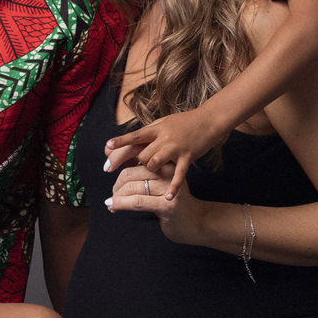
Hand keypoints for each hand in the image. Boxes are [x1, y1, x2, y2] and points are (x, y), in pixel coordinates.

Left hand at [105, 105, 225, 198]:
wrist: (210, 120)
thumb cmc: (184, 123)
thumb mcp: (163, 124)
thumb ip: (146, 134)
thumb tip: (126, 142)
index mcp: (156, 129)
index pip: (134, 136)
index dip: (120, 142)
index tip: (106, 148)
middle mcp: (164, 138)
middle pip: (141, 154)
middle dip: (130, 165)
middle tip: (119, 174)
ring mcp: (176, 148)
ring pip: (154, 164)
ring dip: (146, 172)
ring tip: (142, 180)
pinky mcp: (188, 157)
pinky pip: (179, 174)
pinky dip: (174, 186)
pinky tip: (168, 198)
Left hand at [105, 161, 206, 245]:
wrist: (196, 221)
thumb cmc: (172, 199)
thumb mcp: (157, 179)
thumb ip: (137, 166)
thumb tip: (109, 151)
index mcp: (164, 161)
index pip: (134, 154)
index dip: (116, 158)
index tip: (106, 167)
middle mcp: (168, 170)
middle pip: (130, 173)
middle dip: (116, 185)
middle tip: (113, 195)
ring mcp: (169, 187)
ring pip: (131, 188)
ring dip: (117, 197)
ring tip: (112, 203)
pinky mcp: (167, 204)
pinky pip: (138, 202)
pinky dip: (121, 204)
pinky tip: (114, 207)